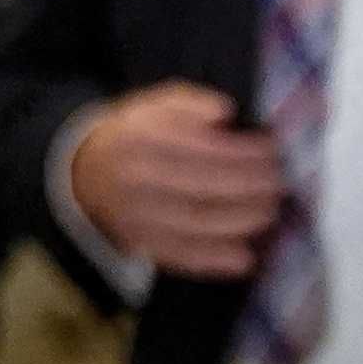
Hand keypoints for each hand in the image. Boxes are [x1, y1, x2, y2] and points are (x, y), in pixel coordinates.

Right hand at [66, 82, 283, 279]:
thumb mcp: (154, 104)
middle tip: (279, 183)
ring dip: (241, 222)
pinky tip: (245, 258)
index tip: (271, 150)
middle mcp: (135, 177)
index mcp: (140, 138)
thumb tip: (226, 112)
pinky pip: (179, 256)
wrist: (83, 171)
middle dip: (250, 186)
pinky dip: (214, 260)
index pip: (201, 148)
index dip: (243, 151)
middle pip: (203, 187)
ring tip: (270, 212)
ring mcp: (134, 214)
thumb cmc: (134, 134)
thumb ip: (190, 102)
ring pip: (195, 223)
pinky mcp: (137, 243)